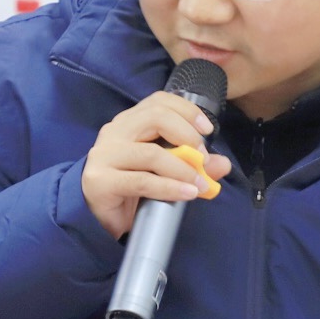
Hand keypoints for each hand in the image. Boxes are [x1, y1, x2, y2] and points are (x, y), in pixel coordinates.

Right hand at [82, 92, 232, 239]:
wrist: (97, 217)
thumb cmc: (131, 187)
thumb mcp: (165, 172)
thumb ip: (192, 164)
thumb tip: (222, 164)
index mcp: (129, 122)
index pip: (158, 101)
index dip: (186, 110)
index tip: (207, 130)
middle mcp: (114, 132)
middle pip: (155, 117)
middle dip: (187, 135)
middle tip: (203, 158)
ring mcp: (104, 155)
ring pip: (151, 153)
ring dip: (183, 168)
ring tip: (200, 183)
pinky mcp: (100, 181)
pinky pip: (142, 181)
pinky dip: (169, 187)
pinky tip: (187, 193)